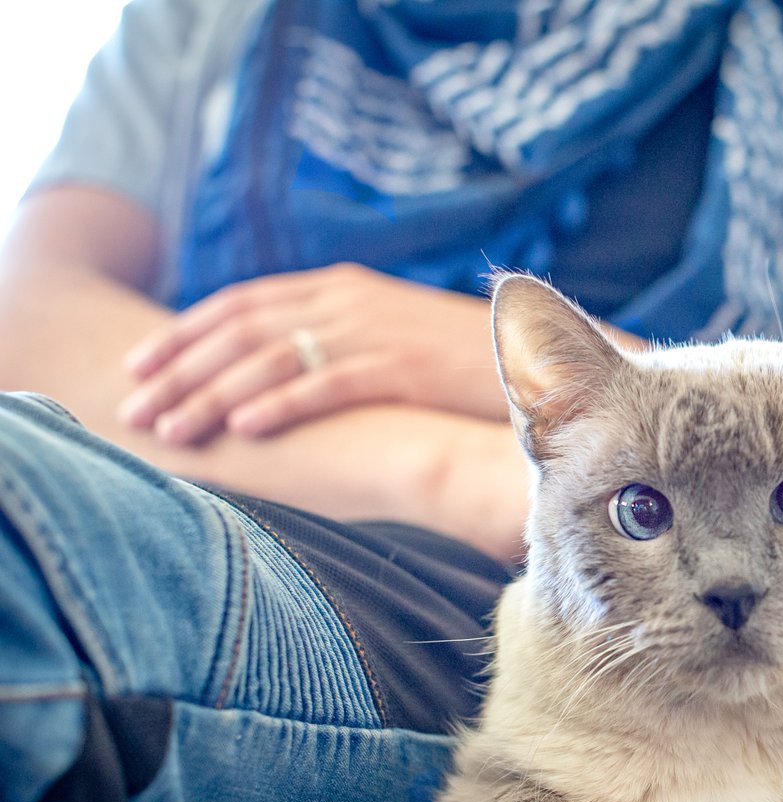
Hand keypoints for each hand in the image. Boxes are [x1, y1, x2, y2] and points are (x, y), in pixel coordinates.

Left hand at [118, 263, 505, 444]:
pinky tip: (245, 429)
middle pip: (241, 331)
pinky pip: (329, 383)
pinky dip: (282, 404)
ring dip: (213, 394)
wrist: (545, 351)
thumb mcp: (389, 333)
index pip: (241, 305)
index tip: (138, 368)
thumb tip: (283, 371)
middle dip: (179, 371)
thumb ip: (337, 339)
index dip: (182, 334)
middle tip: (133, 411)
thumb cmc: (460, 355)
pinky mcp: (404, 366)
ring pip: (272, 359)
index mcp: (339, 288)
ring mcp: (375, 331)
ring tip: (171, 429)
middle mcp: (347, 302)